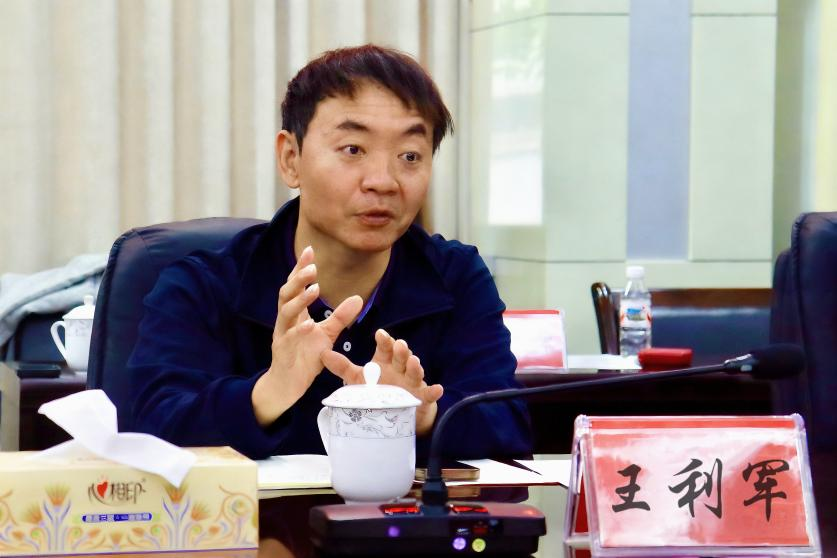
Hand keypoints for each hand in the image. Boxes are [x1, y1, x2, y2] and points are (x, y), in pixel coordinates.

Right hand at [252, 246, 362, 425]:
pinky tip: (309, 323)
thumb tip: (358, 297)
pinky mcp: (283, 352)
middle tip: (313, 268)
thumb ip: (340, 317)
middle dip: (298, 279)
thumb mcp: (326, 334)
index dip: (301, 268)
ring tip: (314, 289)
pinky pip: (288, 338)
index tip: (309, 249)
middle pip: (286, 293)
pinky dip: (299, 330)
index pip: (296, 286)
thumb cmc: (304, 356)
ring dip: (299, 299)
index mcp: (294, 314)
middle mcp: (285, 321)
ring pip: (285, 313)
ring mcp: (282, 335)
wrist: (289, 385)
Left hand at [321, 329, 443, 435]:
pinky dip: (433, 391)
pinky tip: (438, 389)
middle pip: (401, 356)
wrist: (395, 413)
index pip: (385, 347)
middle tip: (399, 344)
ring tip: (414, 361)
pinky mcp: (421, 397)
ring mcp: (412, 382)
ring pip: (414, 371)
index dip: (384, 341)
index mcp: (385, 361)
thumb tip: (323, 353)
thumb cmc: (377, 390)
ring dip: (415, 366)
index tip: (380, 334)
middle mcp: (399, 368)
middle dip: (400, 350)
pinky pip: (428, 394)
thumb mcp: (358, 379)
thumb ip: (342, 367)